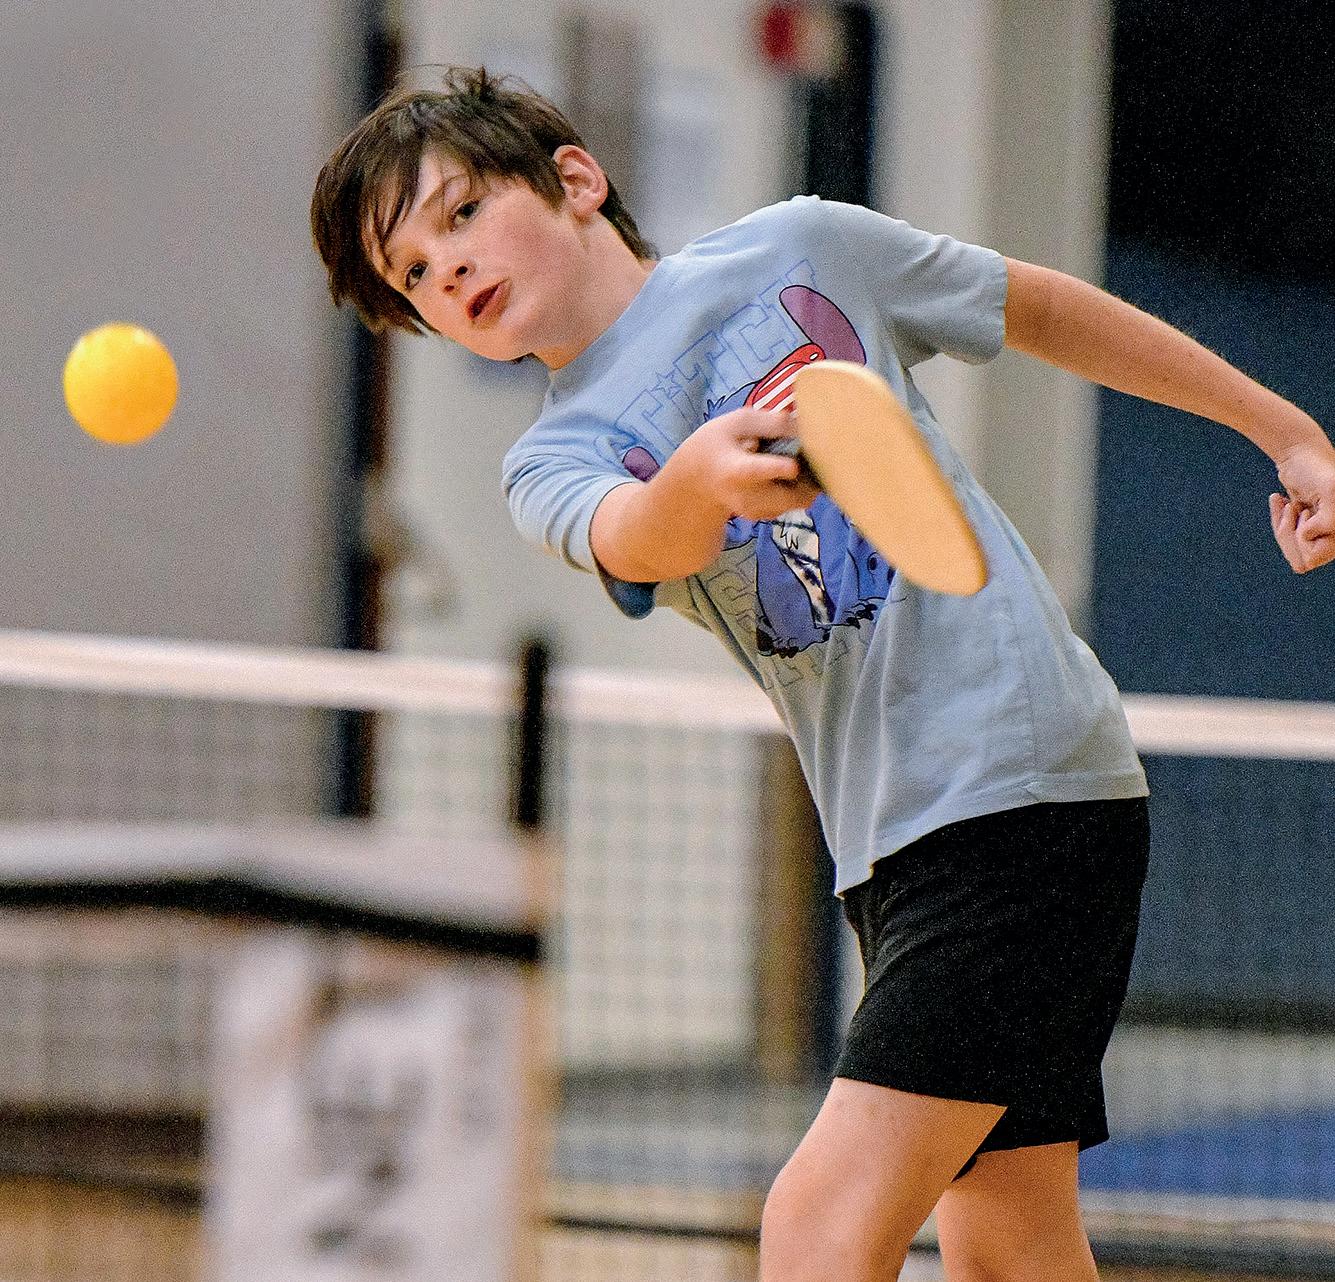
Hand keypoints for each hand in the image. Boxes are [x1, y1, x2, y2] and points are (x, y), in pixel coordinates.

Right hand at [668, 406, 821, 521]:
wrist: (698, 480)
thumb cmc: (719, 444)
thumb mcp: (737, 422)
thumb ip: (770, 422)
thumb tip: (804, 428)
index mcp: (736, 468)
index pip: (755, 471)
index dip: (776, 468)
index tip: (793, 466)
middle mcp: (747, 496)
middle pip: (792, 494)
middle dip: (809, 475)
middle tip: (808, 453)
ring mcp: (757, 510)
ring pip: (800, 499)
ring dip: (806, 481)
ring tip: (791, 460)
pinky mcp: (765, 516)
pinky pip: (795, 502)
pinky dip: (798, 489)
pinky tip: (784, 474)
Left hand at [1271, 439, 1334, 572]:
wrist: (1300, 451)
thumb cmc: (1315, 467)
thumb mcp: (1329, 489)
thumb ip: (1330, 518)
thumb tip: (1310, 537)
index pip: (1313, 559)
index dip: (1303, 539)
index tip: (1306, 514)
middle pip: (1300, 558)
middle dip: (1288, 534)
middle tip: (1294, 509)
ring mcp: (1321, 531)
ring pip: (1292, 549)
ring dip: (1284, 527)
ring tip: (1289, 505)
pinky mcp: (1305, 524)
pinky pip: (1286, 537)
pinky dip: (1278, 520)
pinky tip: (1280, 500)